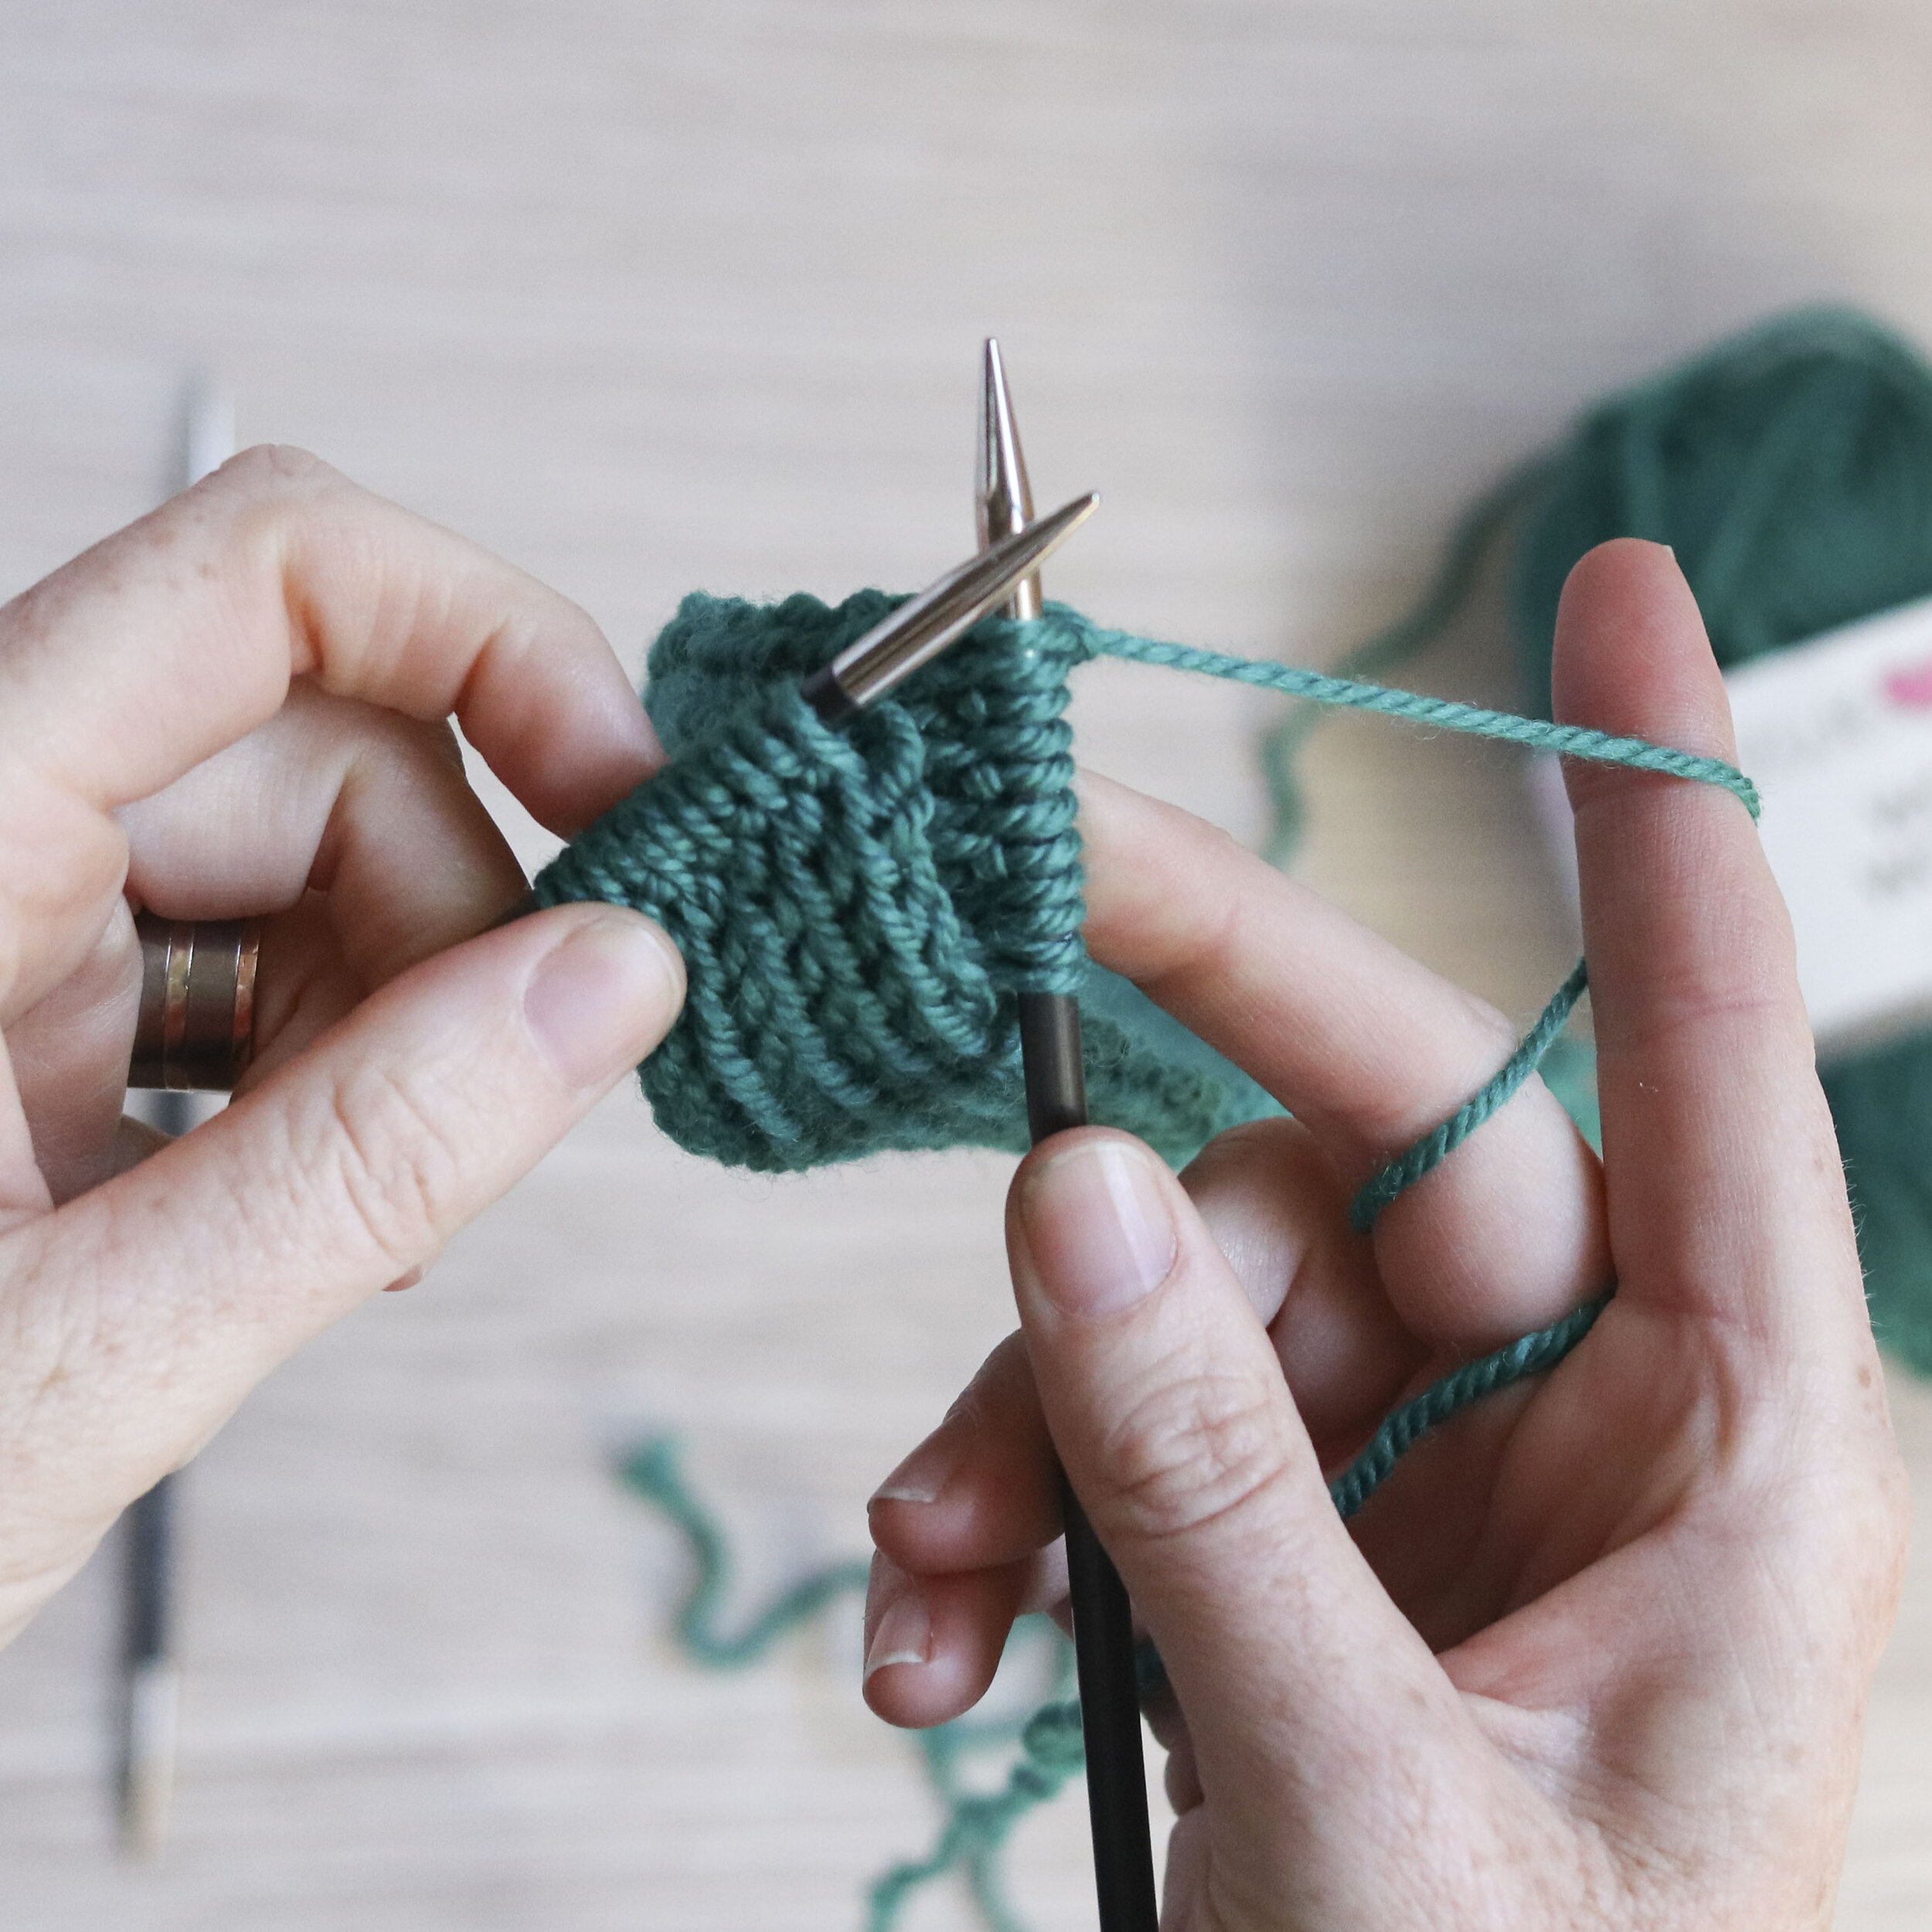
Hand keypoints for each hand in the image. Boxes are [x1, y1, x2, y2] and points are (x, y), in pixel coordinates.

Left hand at [0, 447, 684, 1647]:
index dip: (484, 636)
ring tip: (351, 1217)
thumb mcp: (85, 1350)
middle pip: (325, 743)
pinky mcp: (48, 989)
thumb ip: (368, 1159)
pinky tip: (305, 1202)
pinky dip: (343, 1061)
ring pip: (322, 852)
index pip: (255, 572)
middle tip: (462, 1130)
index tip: (624, 798)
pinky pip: (273, 947)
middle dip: (449, 927)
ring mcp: (11, 907)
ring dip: (398, 1017)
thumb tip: (620, 977)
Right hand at [863, 540, 1907, 1927]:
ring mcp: (1456, 1476)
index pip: (1696, 1043)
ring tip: (932, 1593)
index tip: (1623, 577)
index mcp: (1743, 1439)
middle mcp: (1603, 1410)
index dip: (1652, 793)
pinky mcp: (1331, 1547)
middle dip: (1133, 1209)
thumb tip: (1071, 1193)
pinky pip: (1156, 1438)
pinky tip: (951, 1641)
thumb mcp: (1367, 1799)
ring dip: (1034, 1424)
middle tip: (975, 1152)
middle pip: (1344, 1168)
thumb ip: (1218, 1491)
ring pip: (1201, 1310)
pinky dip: (1034, 1517)